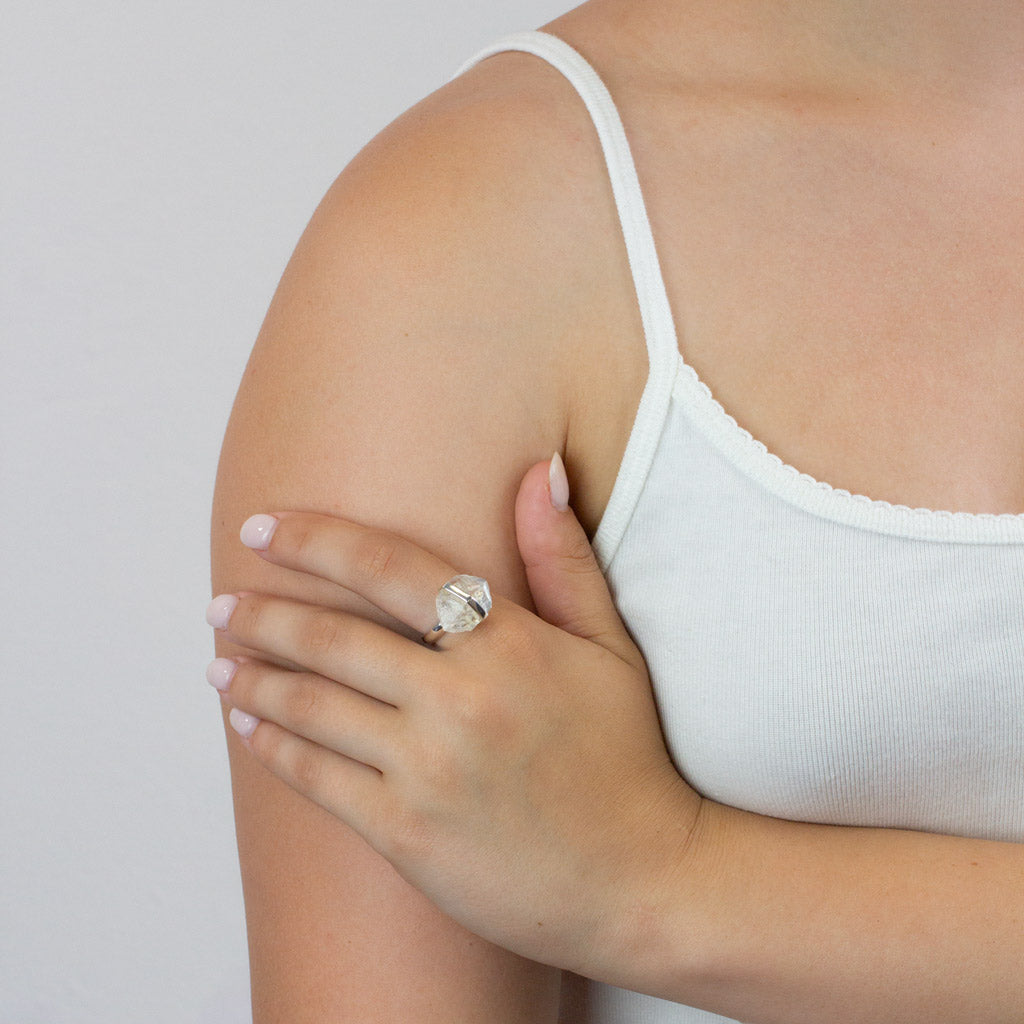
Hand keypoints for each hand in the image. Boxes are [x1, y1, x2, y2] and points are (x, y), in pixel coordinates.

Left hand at [205, 457, 702, 976]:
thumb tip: (541, 470)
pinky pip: (318, 779)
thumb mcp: (610, 647)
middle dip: (263, 614)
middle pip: (333, 638)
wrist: (641, 879)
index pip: (390, 568)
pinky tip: (247, 728)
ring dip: (252, 680)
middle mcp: (460, 699)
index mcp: (509, 644)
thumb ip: (563, 557)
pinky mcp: (406, 833)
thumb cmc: (625, 756)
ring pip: (313, 707)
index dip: (315, 541)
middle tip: (221, 602)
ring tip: (217, 663)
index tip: (262, 527)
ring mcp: (428, 770)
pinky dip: (273, 747)